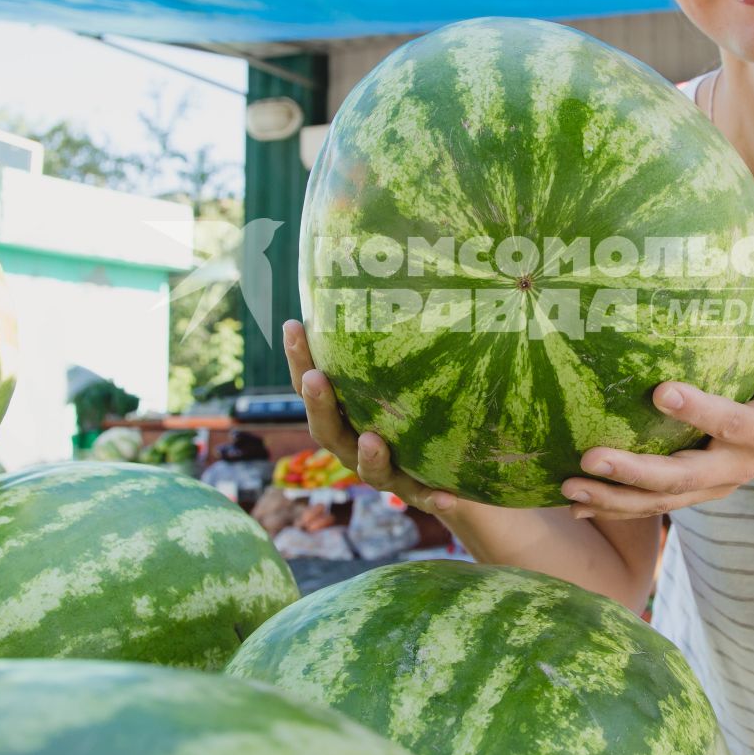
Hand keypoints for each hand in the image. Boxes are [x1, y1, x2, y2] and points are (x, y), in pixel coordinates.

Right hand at [281, 319, 464, 515]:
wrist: (459, 466)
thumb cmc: (422, 400)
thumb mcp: (409, 364)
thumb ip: (398, 329)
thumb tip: (397, 257)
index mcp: (345, 412)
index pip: (313, 383)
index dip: (300, 357)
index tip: (294, 323)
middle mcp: (356, 444)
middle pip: (327, 428)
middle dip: (318, 404)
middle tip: (317, 377)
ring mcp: (388, 473)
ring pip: (368, 470)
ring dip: (369, 455)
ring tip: (373, 439)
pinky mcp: (423, 492)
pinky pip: (427, 497)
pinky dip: (436, 497)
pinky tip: (453, 496)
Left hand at [559, 242, 753, 519]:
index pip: (729, 422)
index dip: (698, 411)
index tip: (659, 391)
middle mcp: (732, 467)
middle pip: (681, 477)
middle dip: (635, 472)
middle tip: (590, 457)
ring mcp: (709, 486)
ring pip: (659, 500)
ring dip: (612, 497)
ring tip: (568, 486)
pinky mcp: (692, 494)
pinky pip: (648, 506)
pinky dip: (612, 507)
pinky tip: (570, 502)